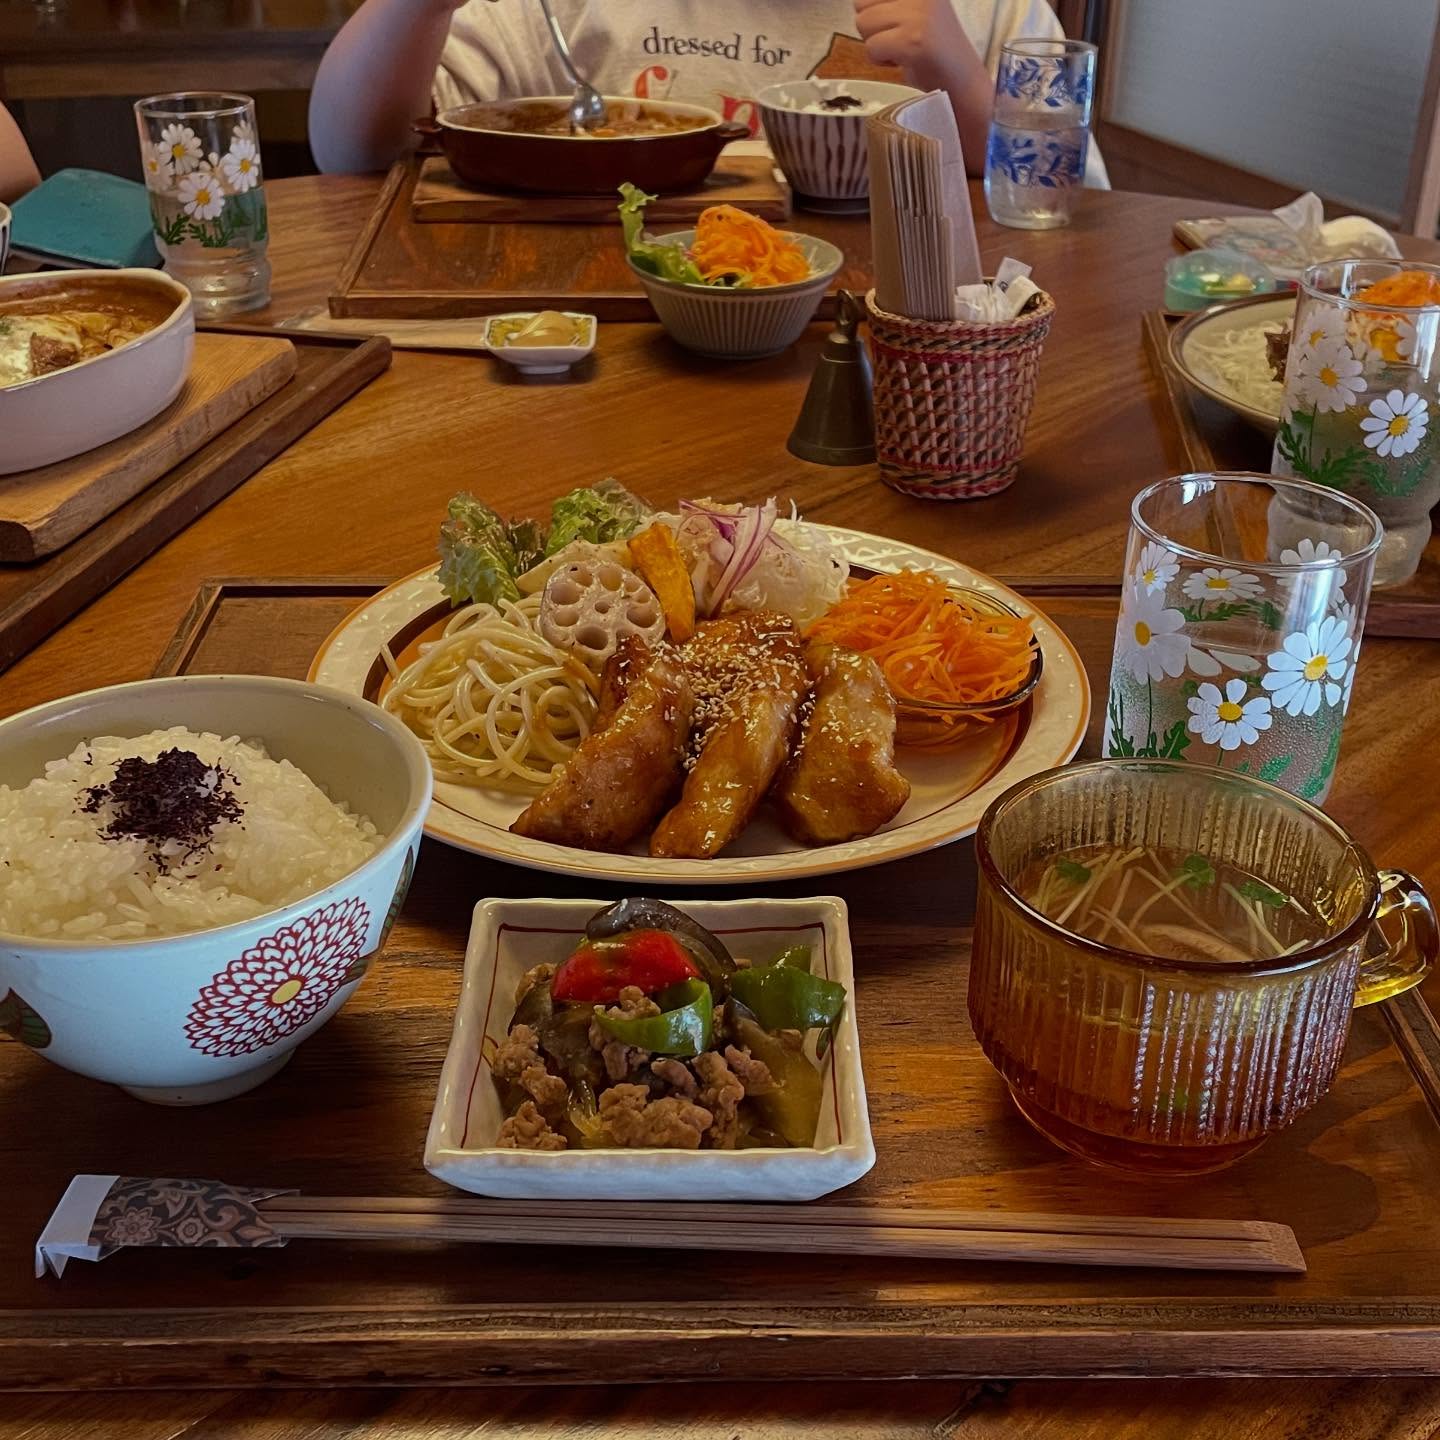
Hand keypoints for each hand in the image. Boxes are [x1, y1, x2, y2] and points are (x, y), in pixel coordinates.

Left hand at [853, 0, 973, 91]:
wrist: (962, 79)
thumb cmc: (933, 48)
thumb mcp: (914, 9)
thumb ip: (888, 2)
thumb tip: (856, 1)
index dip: (873, 10)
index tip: (894, 24)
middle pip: (860, 3)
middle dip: (872, 27)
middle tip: (897, 38)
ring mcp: (918, 13)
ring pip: (863, 24)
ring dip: (877, 44)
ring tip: (901, 49)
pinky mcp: (912, 40)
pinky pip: (871, 48)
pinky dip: (881, 61)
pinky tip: (903, 61)